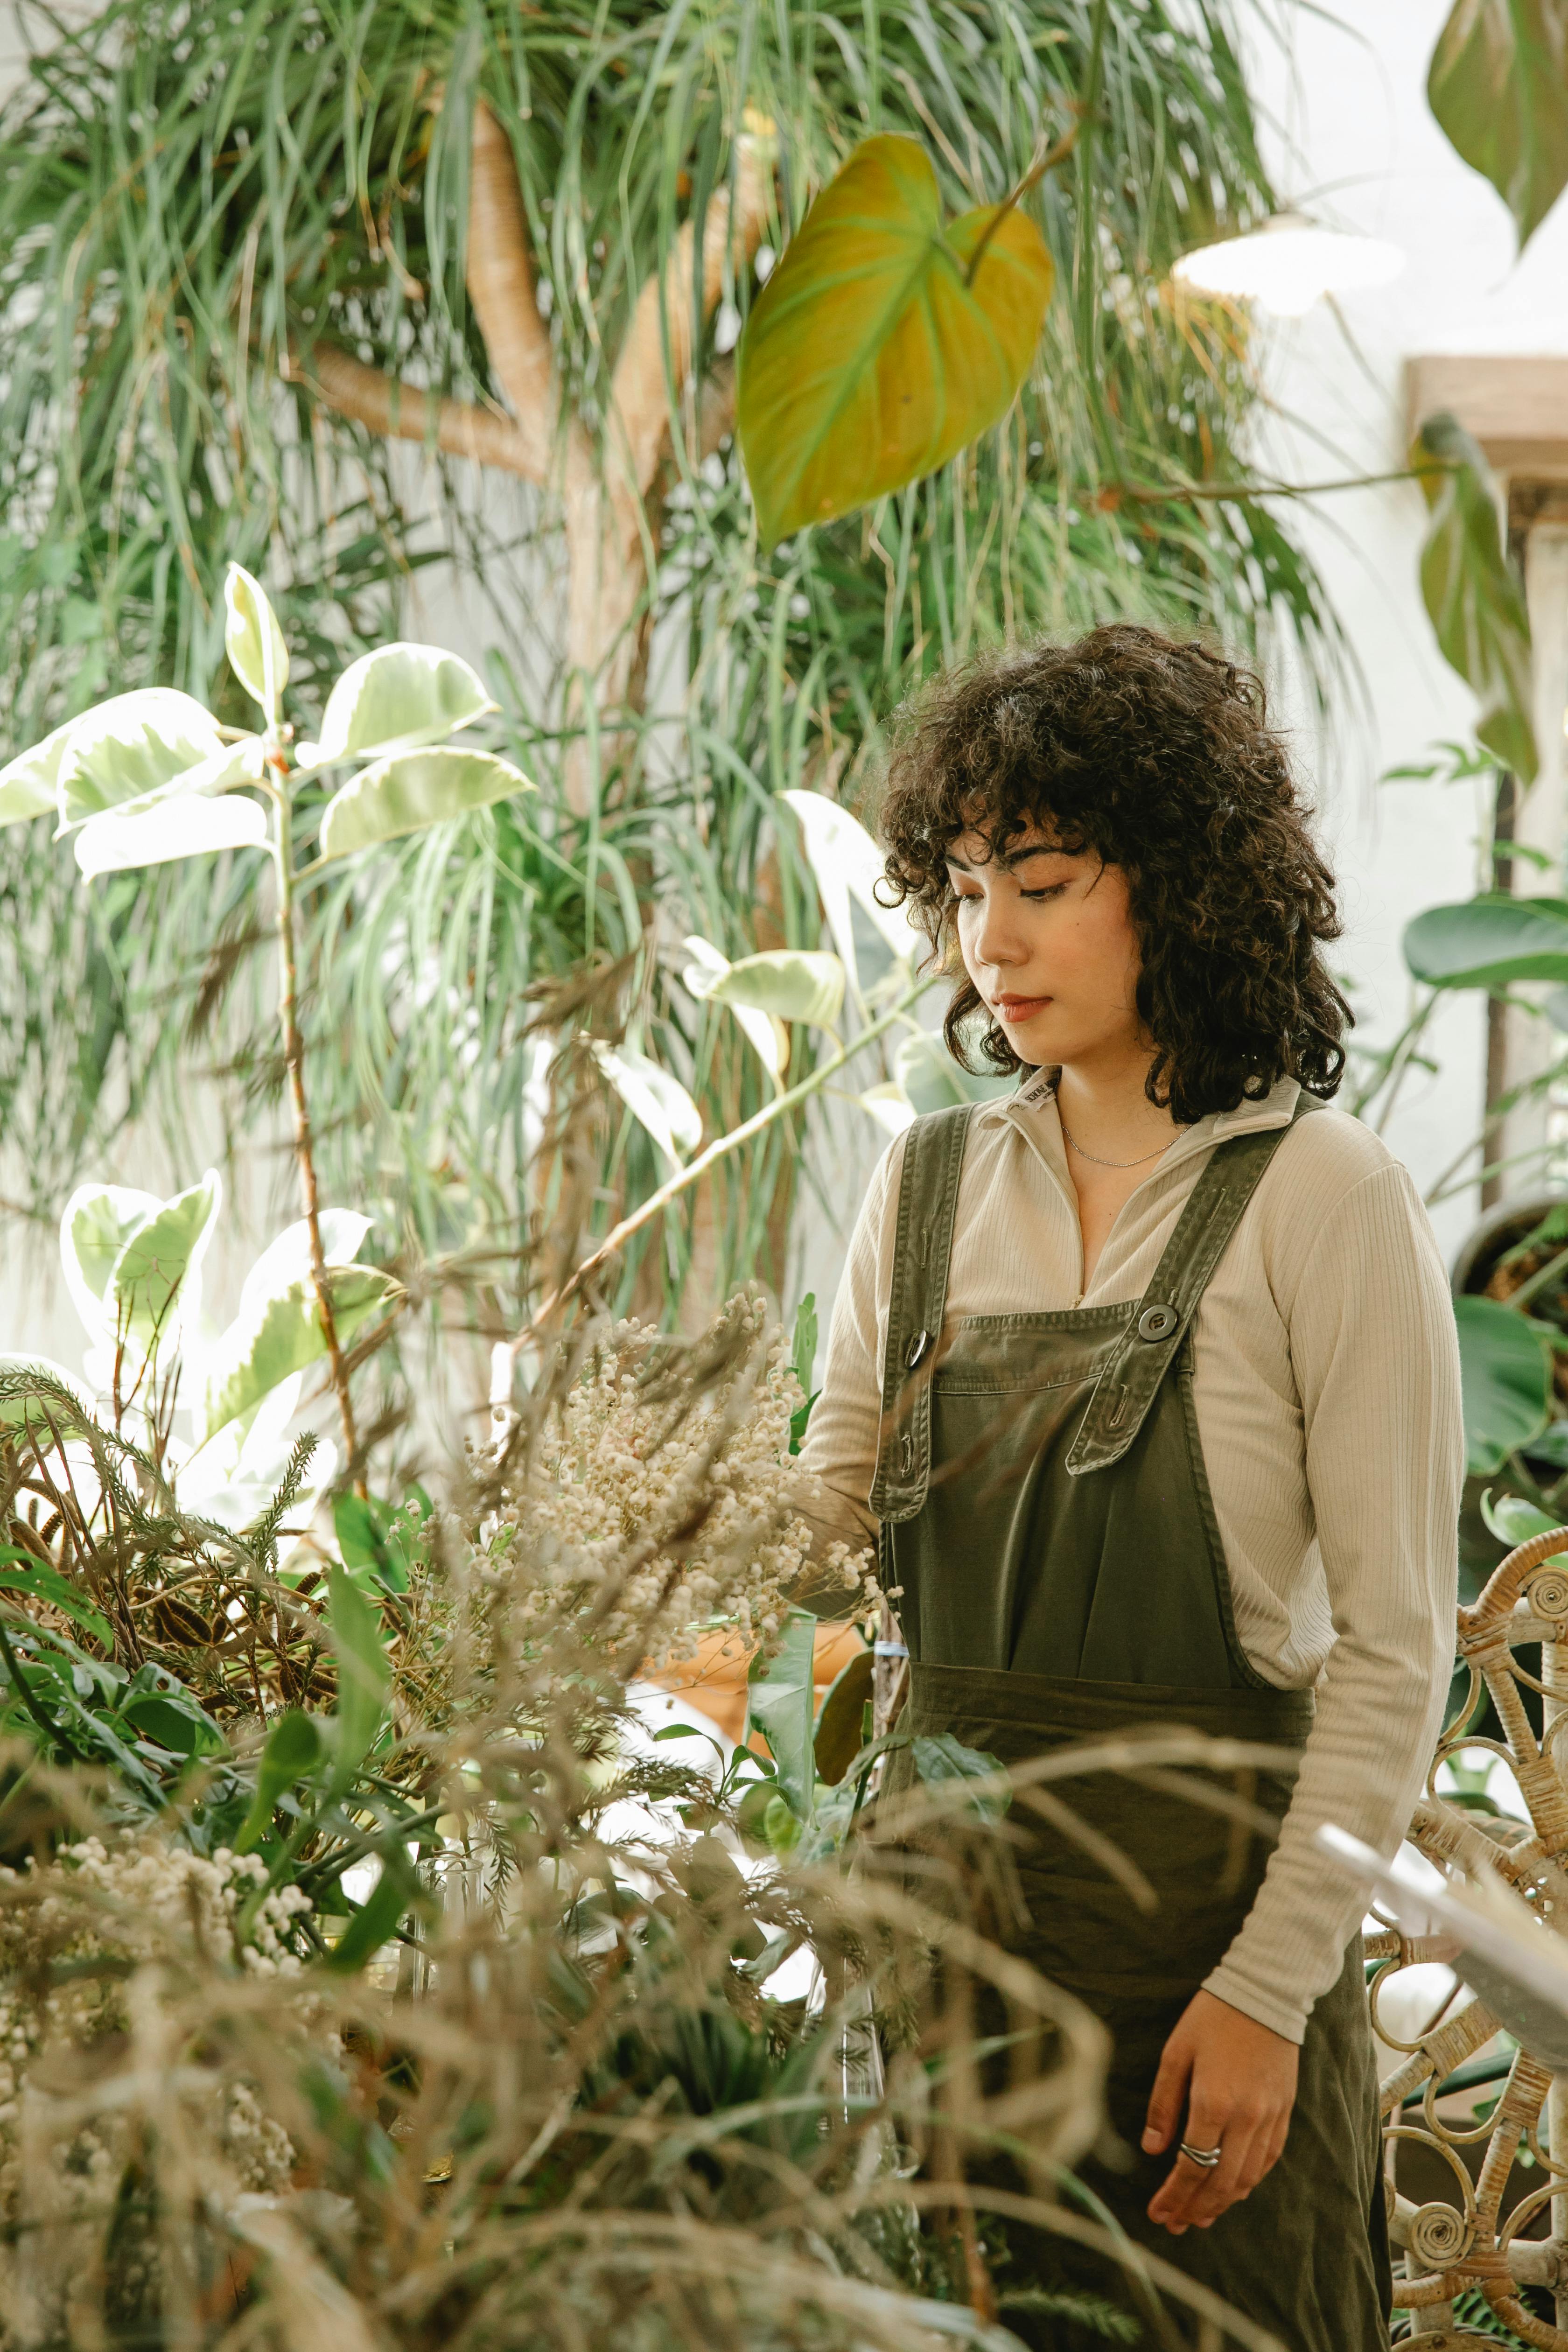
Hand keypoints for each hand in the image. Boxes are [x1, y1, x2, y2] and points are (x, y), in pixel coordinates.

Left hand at [1141, 1988, 1298, 2234]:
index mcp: (1213, 2103)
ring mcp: (1269, 2118)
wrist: (1265, 1992)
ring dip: (1222, 2203)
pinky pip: (1268, 2160)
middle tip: (1175, 2225)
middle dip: (1195, 2209)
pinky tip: (1234, 2190)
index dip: (1173, 2196)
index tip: (1157, 2213)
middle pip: (1220, 2182)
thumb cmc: (1213, 2017)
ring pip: (1247, 2178)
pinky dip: (1249, 2181)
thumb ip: (1163, 2104)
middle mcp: (1245, 2118)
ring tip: (1199, 2216)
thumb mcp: (1176, 2052)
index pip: (1190, 2166)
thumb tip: (1152, 2149)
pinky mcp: (1285, 2112)